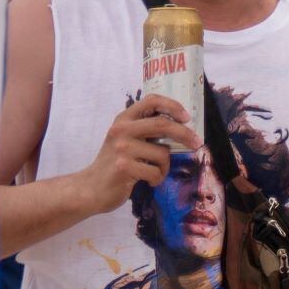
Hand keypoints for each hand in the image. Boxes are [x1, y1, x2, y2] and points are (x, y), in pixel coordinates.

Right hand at [85, 95, 199, 210]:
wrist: (91, 188)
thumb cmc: (114, 164)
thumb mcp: (125, 139)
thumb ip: (144, 130)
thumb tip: (180, 127)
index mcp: (124, 119)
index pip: (151, 100)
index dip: (173, 105)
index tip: (187, 117)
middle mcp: (122, 129)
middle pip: (162, 124)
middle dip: (184, 134)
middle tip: (197, 143)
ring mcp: (122, 148)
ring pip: (162, 153)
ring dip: (164, 167)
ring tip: (153, 172)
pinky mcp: (124, 167)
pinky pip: (156, 172)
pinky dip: (157, 179)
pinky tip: (146, 180)